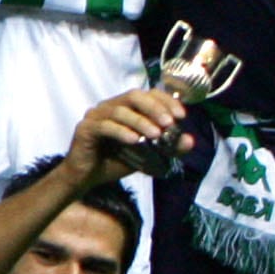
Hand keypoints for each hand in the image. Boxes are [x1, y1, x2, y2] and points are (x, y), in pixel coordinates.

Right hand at [62, 87, 186, 184]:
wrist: (87, 178)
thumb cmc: (115, 162)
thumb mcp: (147, 155)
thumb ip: (168, 147)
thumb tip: (190, 141)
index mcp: (125, 107)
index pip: (147, 94)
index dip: (165, 101)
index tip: (181, 115)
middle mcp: (109, 106)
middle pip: (133, 96)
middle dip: (154, 107)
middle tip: (168, 122)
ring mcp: (95, 116)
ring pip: (119, 110)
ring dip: (140, 121)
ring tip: (155, 135)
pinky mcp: (85, 129)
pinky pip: (104, 126)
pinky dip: (121, 132)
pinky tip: (134, 140)